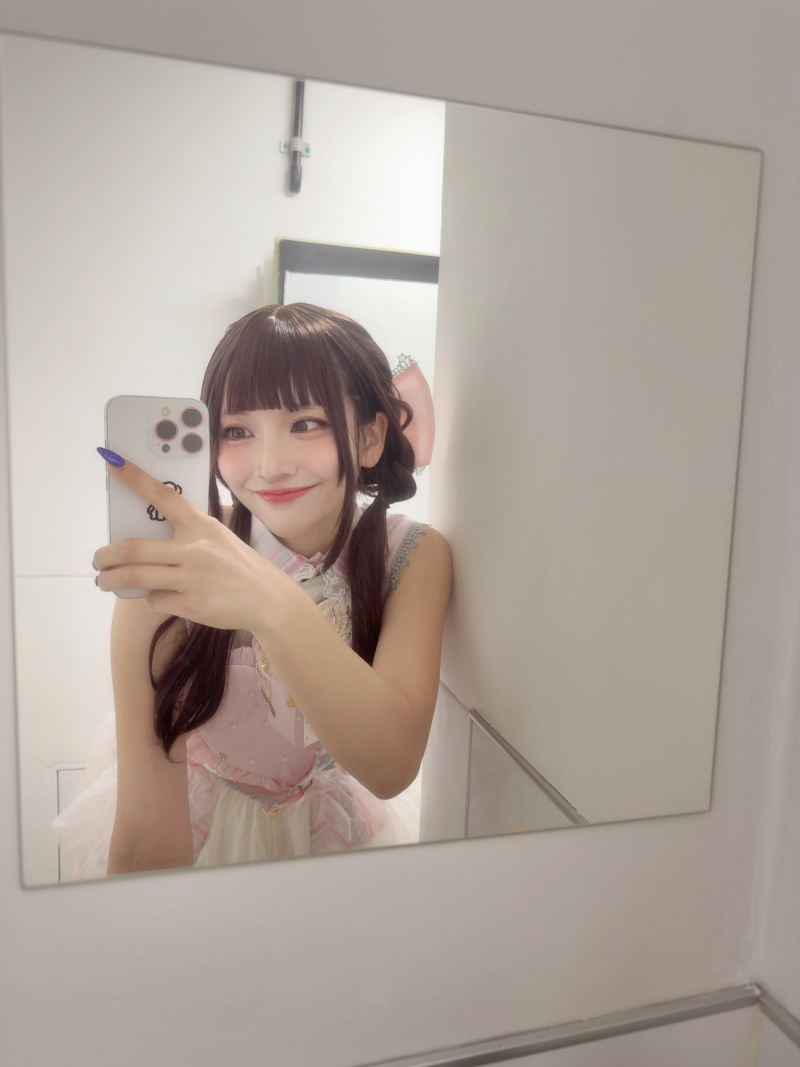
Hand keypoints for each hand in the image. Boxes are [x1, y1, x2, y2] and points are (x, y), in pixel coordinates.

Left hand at [94, 455, 292, 630]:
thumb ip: (187, 537)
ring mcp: (192, 577)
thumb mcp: (219, 539)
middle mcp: (194, 548)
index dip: (134, 478)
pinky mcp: (191, 604)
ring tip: (104, 581)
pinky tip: (165, 598)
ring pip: (134, 577)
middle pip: (133, 548)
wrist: (269, 599)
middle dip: (105, 555)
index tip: (111, 461)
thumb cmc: (240, 567)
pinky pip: (155, 600)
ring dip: (111, 580)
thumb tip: (146, 545)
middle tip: (98, 559)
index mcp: (201, 525)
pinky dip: (153, 600)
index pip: (163, 495)